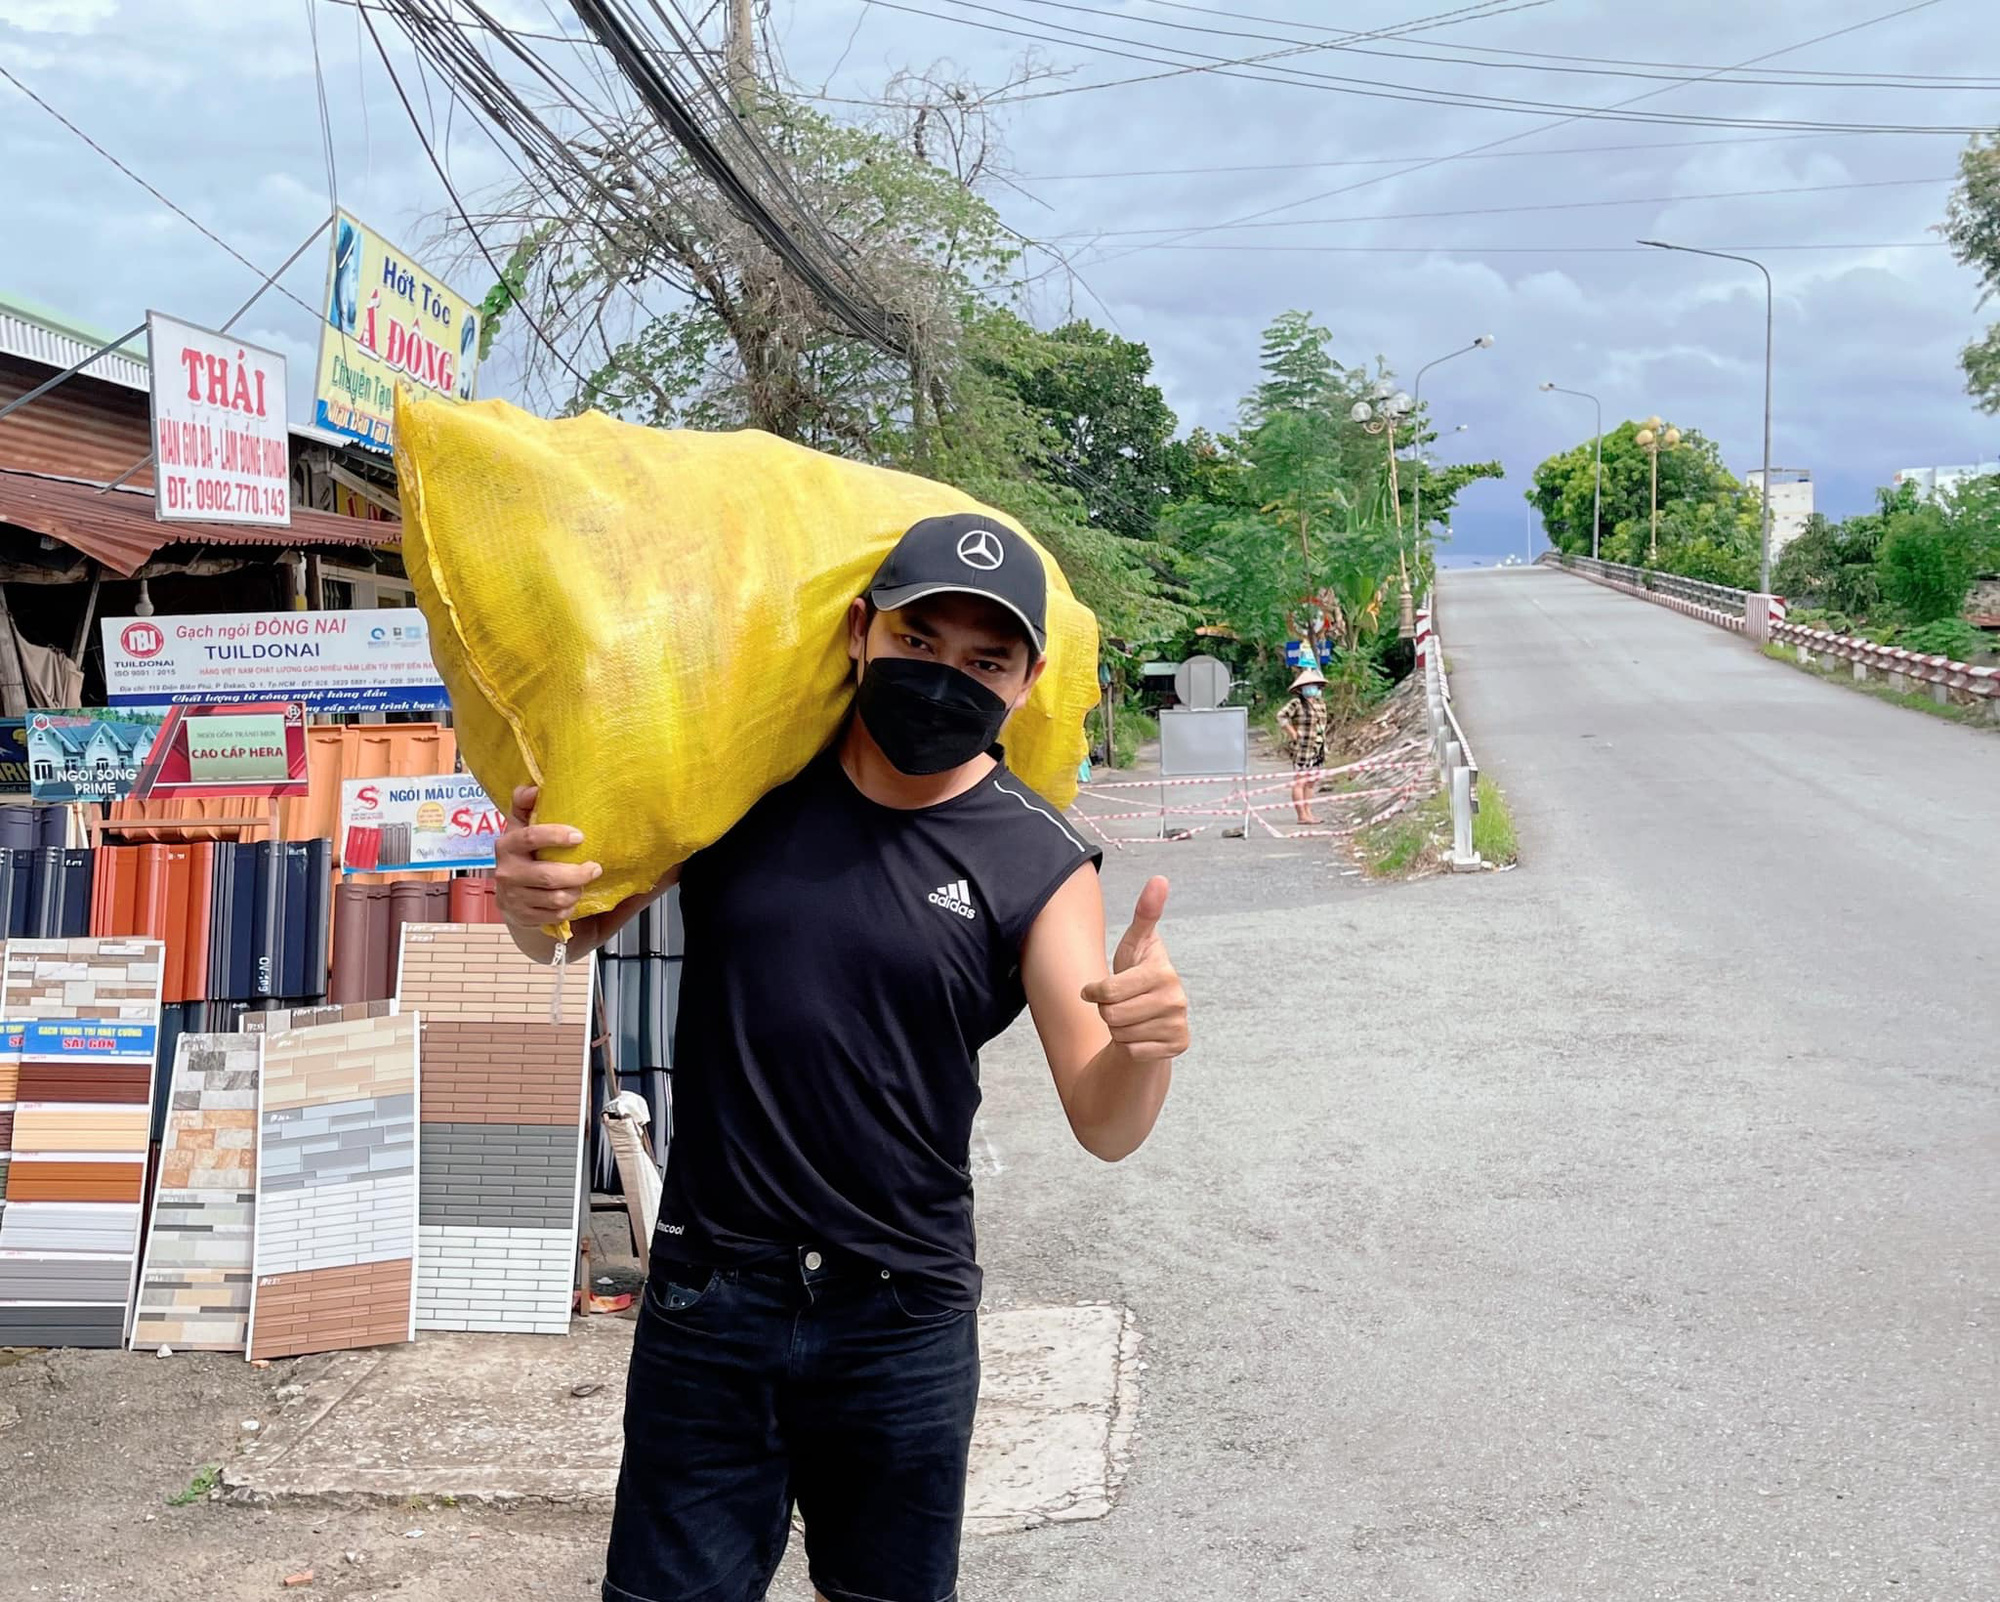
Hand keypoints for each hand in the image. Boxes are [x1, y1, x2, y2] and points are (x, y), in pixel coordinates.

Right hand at [494, 785, 601, 929]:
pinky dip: (568, 908)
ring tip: (582, 884)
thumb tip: (533, 787)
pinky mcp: (522, 917)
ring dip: (575, 892)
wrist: (509, 897)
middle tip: (595, 868)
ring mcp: (513, 897)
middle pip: (548, 875)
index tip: (579, 836)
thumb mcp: (520, 828)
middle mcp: (506, 872)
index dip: (555, 835)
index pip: (530, 837)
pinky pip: (555, 915)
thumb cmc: (523, 855)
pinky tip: (571, 899)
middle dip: (577, 873)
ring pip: (555, 898)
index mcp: (507, 845)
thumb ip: (525, 805)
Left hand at [1079, 876, 1188, 1064]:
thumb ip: (1145, 913)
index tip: (1094, 989)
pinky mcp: (1178, 1045)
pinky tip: (1140, 1033)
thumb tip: (1160, 878)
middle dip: (1106, 1011)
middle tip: (1118, 1003)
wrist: (1152, 1013)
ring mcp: (1178, 1024)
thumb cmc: (1137, 973)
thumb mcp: (1135, 943)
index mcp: (1164, 971)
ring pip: (1121, 1035)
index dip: (1094, 991)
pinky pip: (1133, 1051)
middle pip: (1111, 1015)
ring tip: (1130, 1016)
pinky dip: (1129, 1046)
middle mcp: (1176, 998)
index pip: (1109, 991)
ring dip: (1117, 1029)